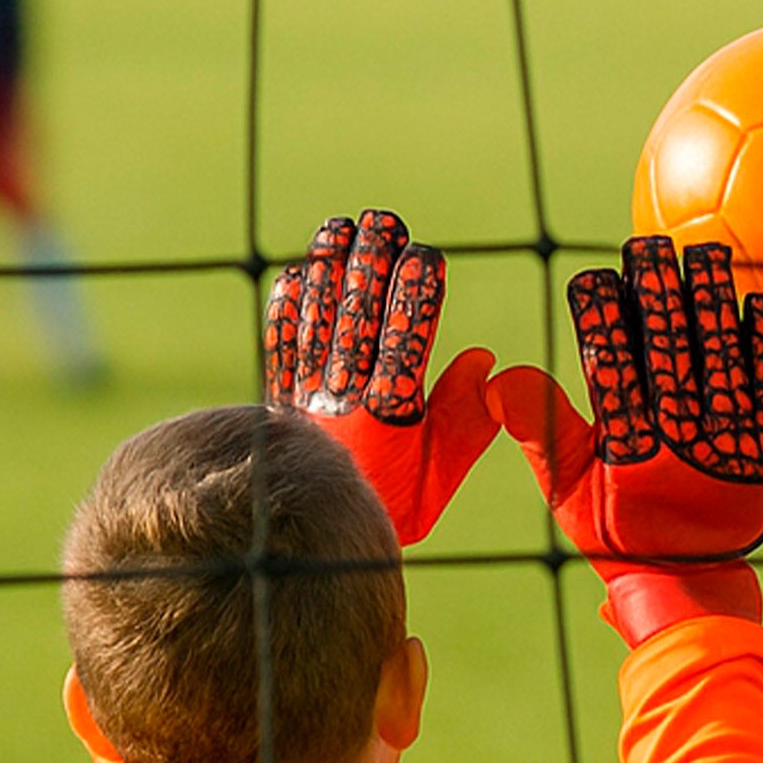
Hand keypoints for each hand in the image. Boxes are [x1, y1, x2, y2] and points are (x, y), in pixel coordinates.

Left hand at [265, 209, 496, 546]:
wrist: (320, 539)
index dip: (416, 292)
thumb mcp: (440, 474)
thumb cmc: (393, 506)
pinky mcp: (278, 402)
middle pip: (358, 315)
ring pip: (317, 319)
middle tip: (383, 222)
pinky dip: (286, 308)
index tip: (427, 257)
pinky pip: (279, 345)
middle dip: (371, 262)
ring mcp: (306, 398)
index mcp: (390, 417)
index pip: (407, 338)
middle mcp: (344, 402)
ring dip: (327, 269)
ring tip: (340, 229)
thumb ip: (466, 421)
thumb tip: (483, 360)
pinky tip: (297, 274)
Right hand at [486, 237, 762, 639]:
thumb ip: (540, 429)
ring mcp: (728, 443)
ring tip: (701, 255)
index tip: (593, 280)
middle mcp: (680, 443)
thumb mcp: (567, 489)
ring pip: (721, 354)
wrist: (687, 579)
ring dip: (711, 299)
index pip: (610, 365)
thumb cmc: (618, 528)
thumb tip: (495, 377)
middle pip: (669, 348)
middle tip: (647, 249)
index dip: (601, 317)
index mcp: (628, 451)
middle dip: (657, 291)